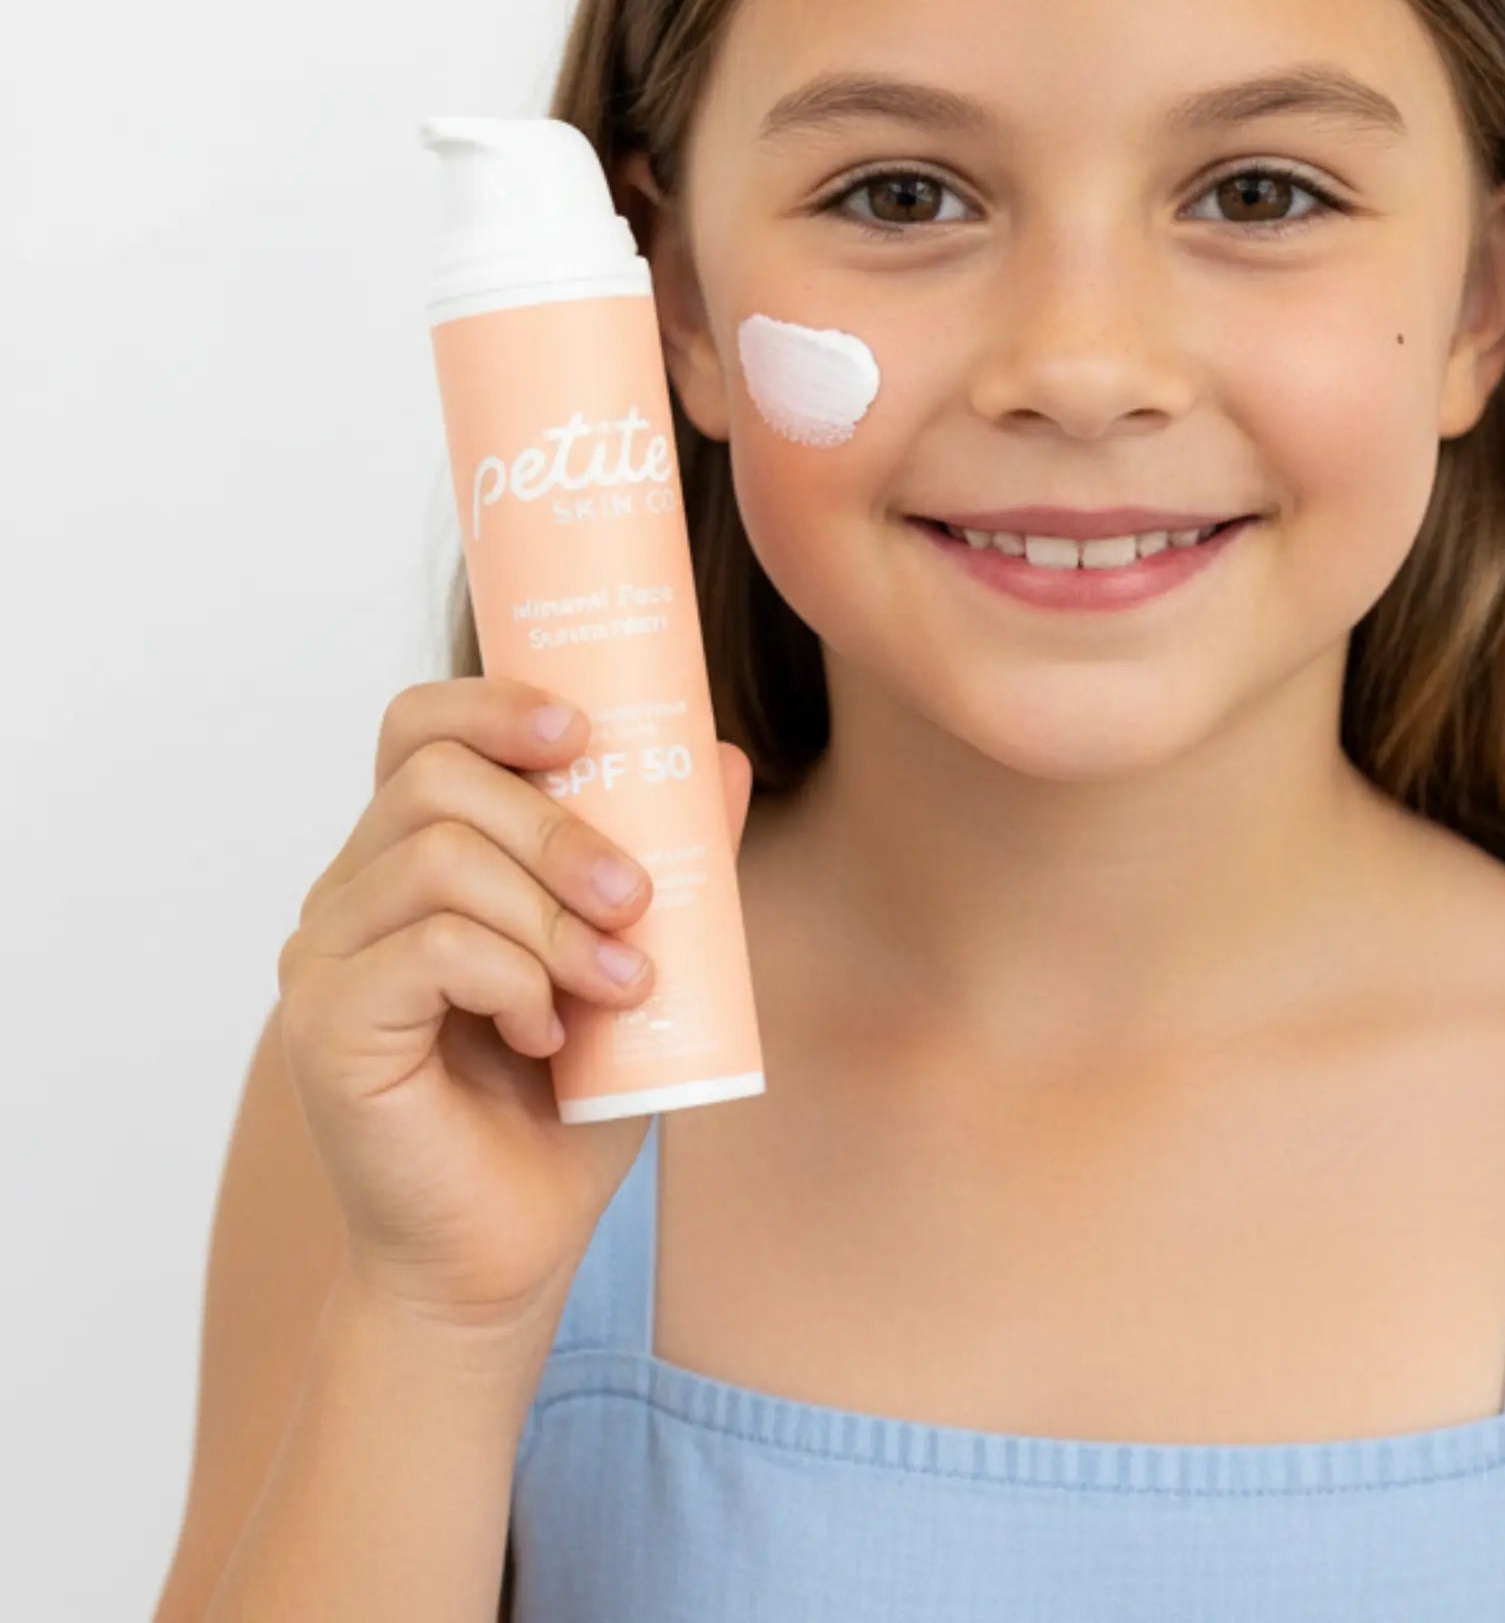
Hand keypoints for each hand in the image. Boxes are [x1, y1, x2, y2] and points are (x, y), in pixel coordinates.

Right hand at [275, 675, 753, 1334]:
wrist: (508, 1251)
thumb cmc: (568, 1106)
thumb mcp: (641, 963)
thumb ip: (675, 865)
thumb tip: (726, 760)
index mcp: (414, 860)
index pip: (420, 730)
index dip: (494, 704)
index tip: (583, 731)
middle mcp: (353, 894)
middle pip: (437, 779)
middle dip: (559, 827)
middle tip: (637, 901)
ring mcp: (327, 958)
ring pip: (441, 859)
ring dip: (553, 915)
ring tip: (613, 986)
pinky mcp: (326, 1026)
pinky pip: (431, 949)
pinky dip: (514, 978)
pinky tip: (546, 1034)